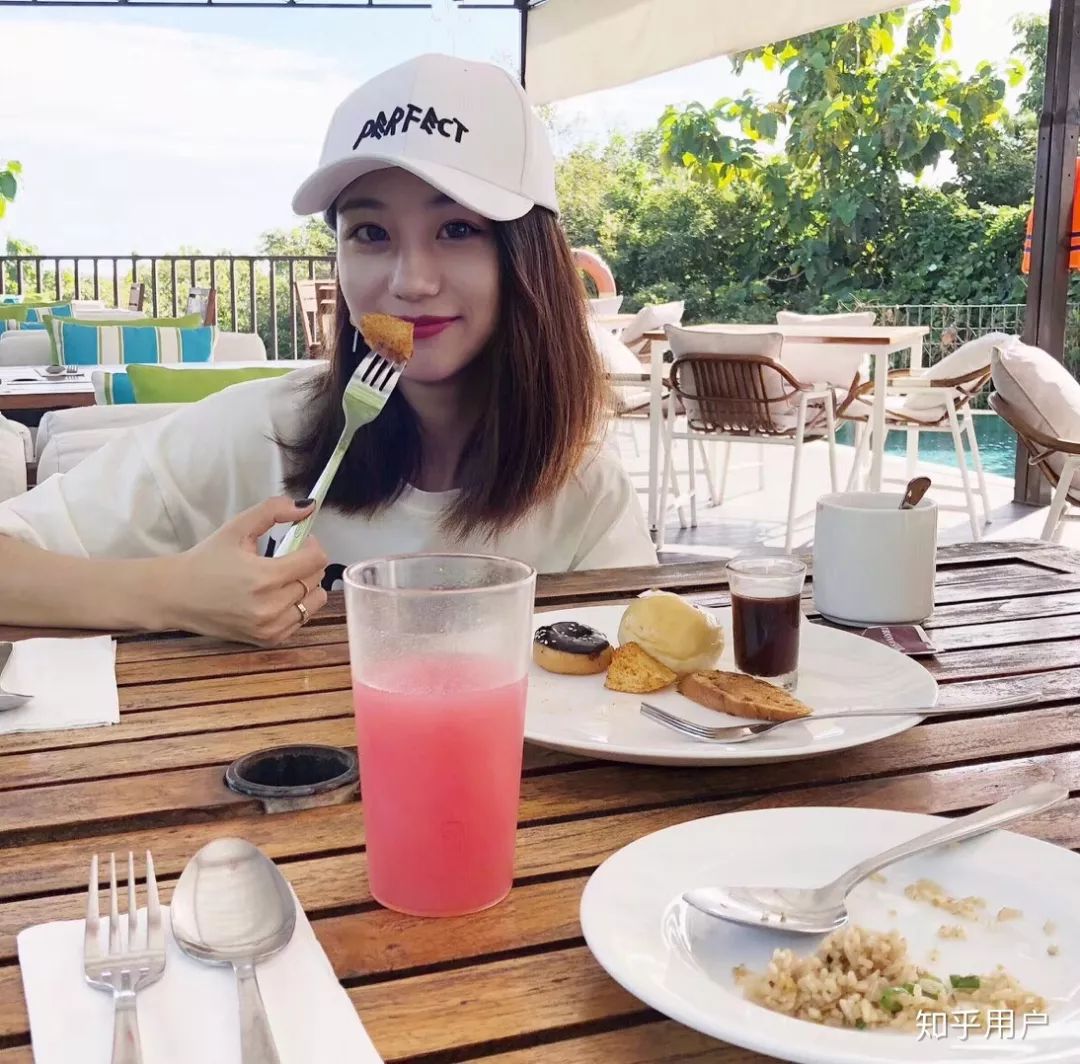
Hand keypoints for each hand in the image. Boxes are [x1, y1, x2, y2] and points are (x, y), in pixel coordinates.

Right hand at [162, 497, 328, 644]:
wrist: (176, 596)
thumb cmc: (206, 560)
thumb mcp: (237, 527)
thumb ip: (273, 511)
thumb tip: (307, 507)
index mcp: (264, 577)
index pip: (315, 560)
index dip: (312, 545)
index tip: (301, 541)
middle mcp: (270, 607)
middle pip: (316, 580)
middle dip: (308, 564)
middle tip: (289, 557)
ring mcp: (270, 627)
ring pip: (314, 602)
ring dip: (307, 586)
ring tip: (284, 577)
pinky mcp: (268, 639)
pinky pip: (302, 619)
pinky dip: (298, 605)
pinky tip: (278, 595)